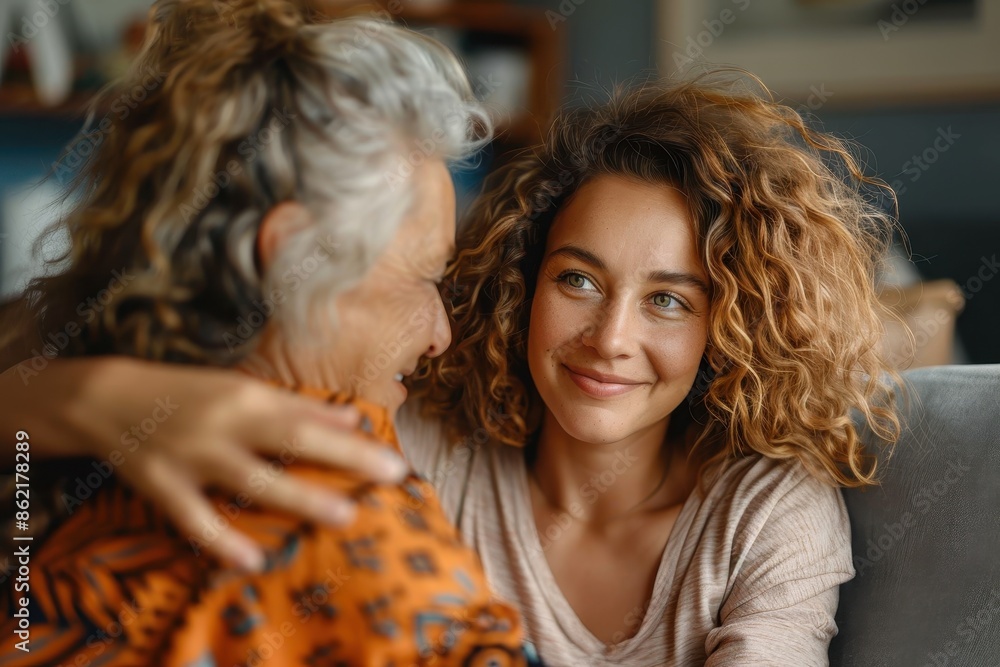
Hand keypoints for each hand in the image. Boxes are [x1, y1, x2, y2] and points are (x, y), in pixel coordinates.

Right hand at [2, 356, 408, 570]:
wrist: (108, 397)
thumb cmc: (189, 394)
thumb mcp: (243, 390)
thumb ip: (298, 407)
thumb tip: (353, 421)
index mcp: (248, 398)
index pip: (310, 420)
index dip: (353, 442)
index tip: (395, 461)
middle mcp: (225, 424)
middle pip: (292, 441)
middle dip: (344, 461)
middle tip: (390, 477)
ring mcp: (193, 455)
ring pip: (252, 480)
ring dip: (300, 498)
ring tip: (344, 517)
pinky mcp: (161, 485)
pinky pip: (193, 517)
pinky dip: (221, 540)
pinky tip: (252, 561)